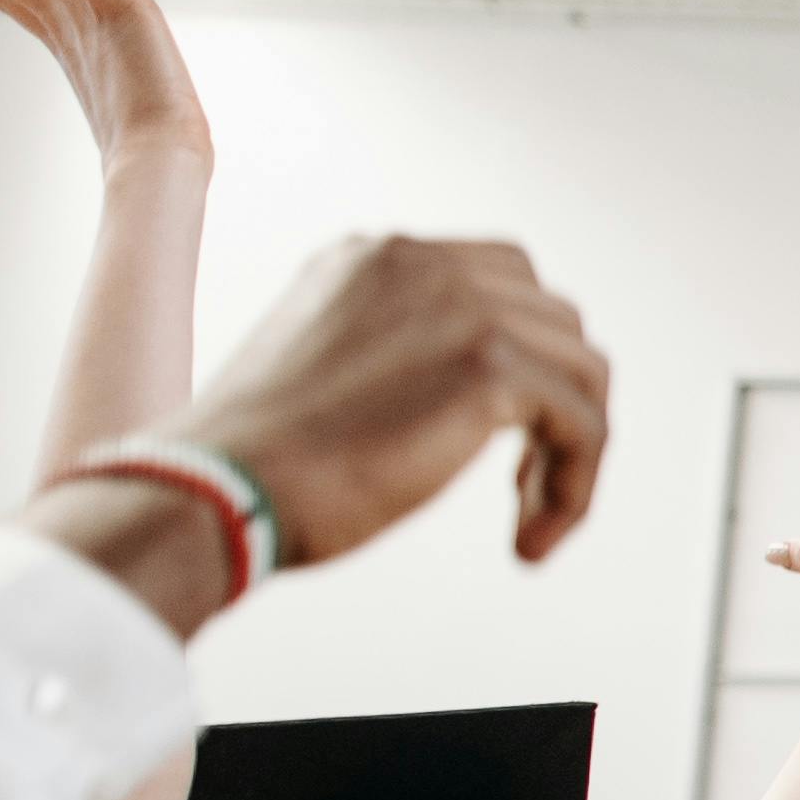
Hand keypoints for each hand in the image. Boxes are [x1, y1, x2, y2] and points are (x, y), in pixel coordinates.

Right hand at [174, 232, 610, 567]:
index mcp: (376, 258)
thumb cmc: (256, 462)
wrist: (214, 487)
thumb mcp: (329, 368)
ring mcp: (460, 306)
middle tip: (519, 484)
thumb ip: (398, 351)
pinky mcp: (488, 366)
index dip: (524, 361)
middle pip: (556, 321)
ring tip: (528, 521)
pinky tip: (528, 541)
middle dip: (556, 404)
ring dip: (569, 455)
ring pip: (582, 374)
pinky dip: (574, 489)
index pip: (502, 280)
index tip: (495, 438)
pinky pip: (585, 426)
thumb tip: (475, 391)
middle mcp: (421, 263)